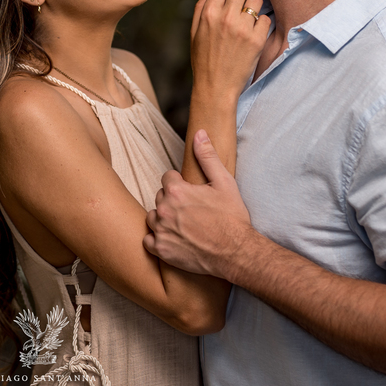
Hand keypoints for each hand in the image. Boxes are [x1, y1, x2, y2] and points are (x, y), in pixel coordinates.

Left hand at [145, 129, 252, 275]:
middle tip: (191, 210)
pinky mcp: (161, 250)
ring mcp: (161, 231)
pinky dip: (157, 239)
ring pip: (153, 217)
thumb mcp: (224, 182)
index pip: (167, 178)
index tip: (192, 193)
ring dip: (163, 218)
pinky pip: (148, 240)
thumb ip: (207, 156)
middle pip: (160, 196)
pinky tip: (172, 239)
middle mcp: (164, 209)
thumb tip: (199, 134)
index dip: (180, 184)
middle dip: (172, 200)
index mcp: (176, 190)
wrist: (236, 252)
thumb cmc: (232, 217)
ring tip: (182, 224)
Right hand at [190, 0, 270, 99]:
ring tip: (248, 18)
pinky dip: (261, 24)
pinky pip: (266, 19)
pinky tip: (253, 33)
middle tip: (241, 4)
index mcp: (208, 14)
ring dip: (253, 6)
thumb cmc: (203, 60)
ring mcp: (243, 28)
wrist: (216, 87)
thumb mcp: (194, 32)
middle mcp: (226, 17)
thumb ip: (201, 7)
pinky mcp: (257, 40)